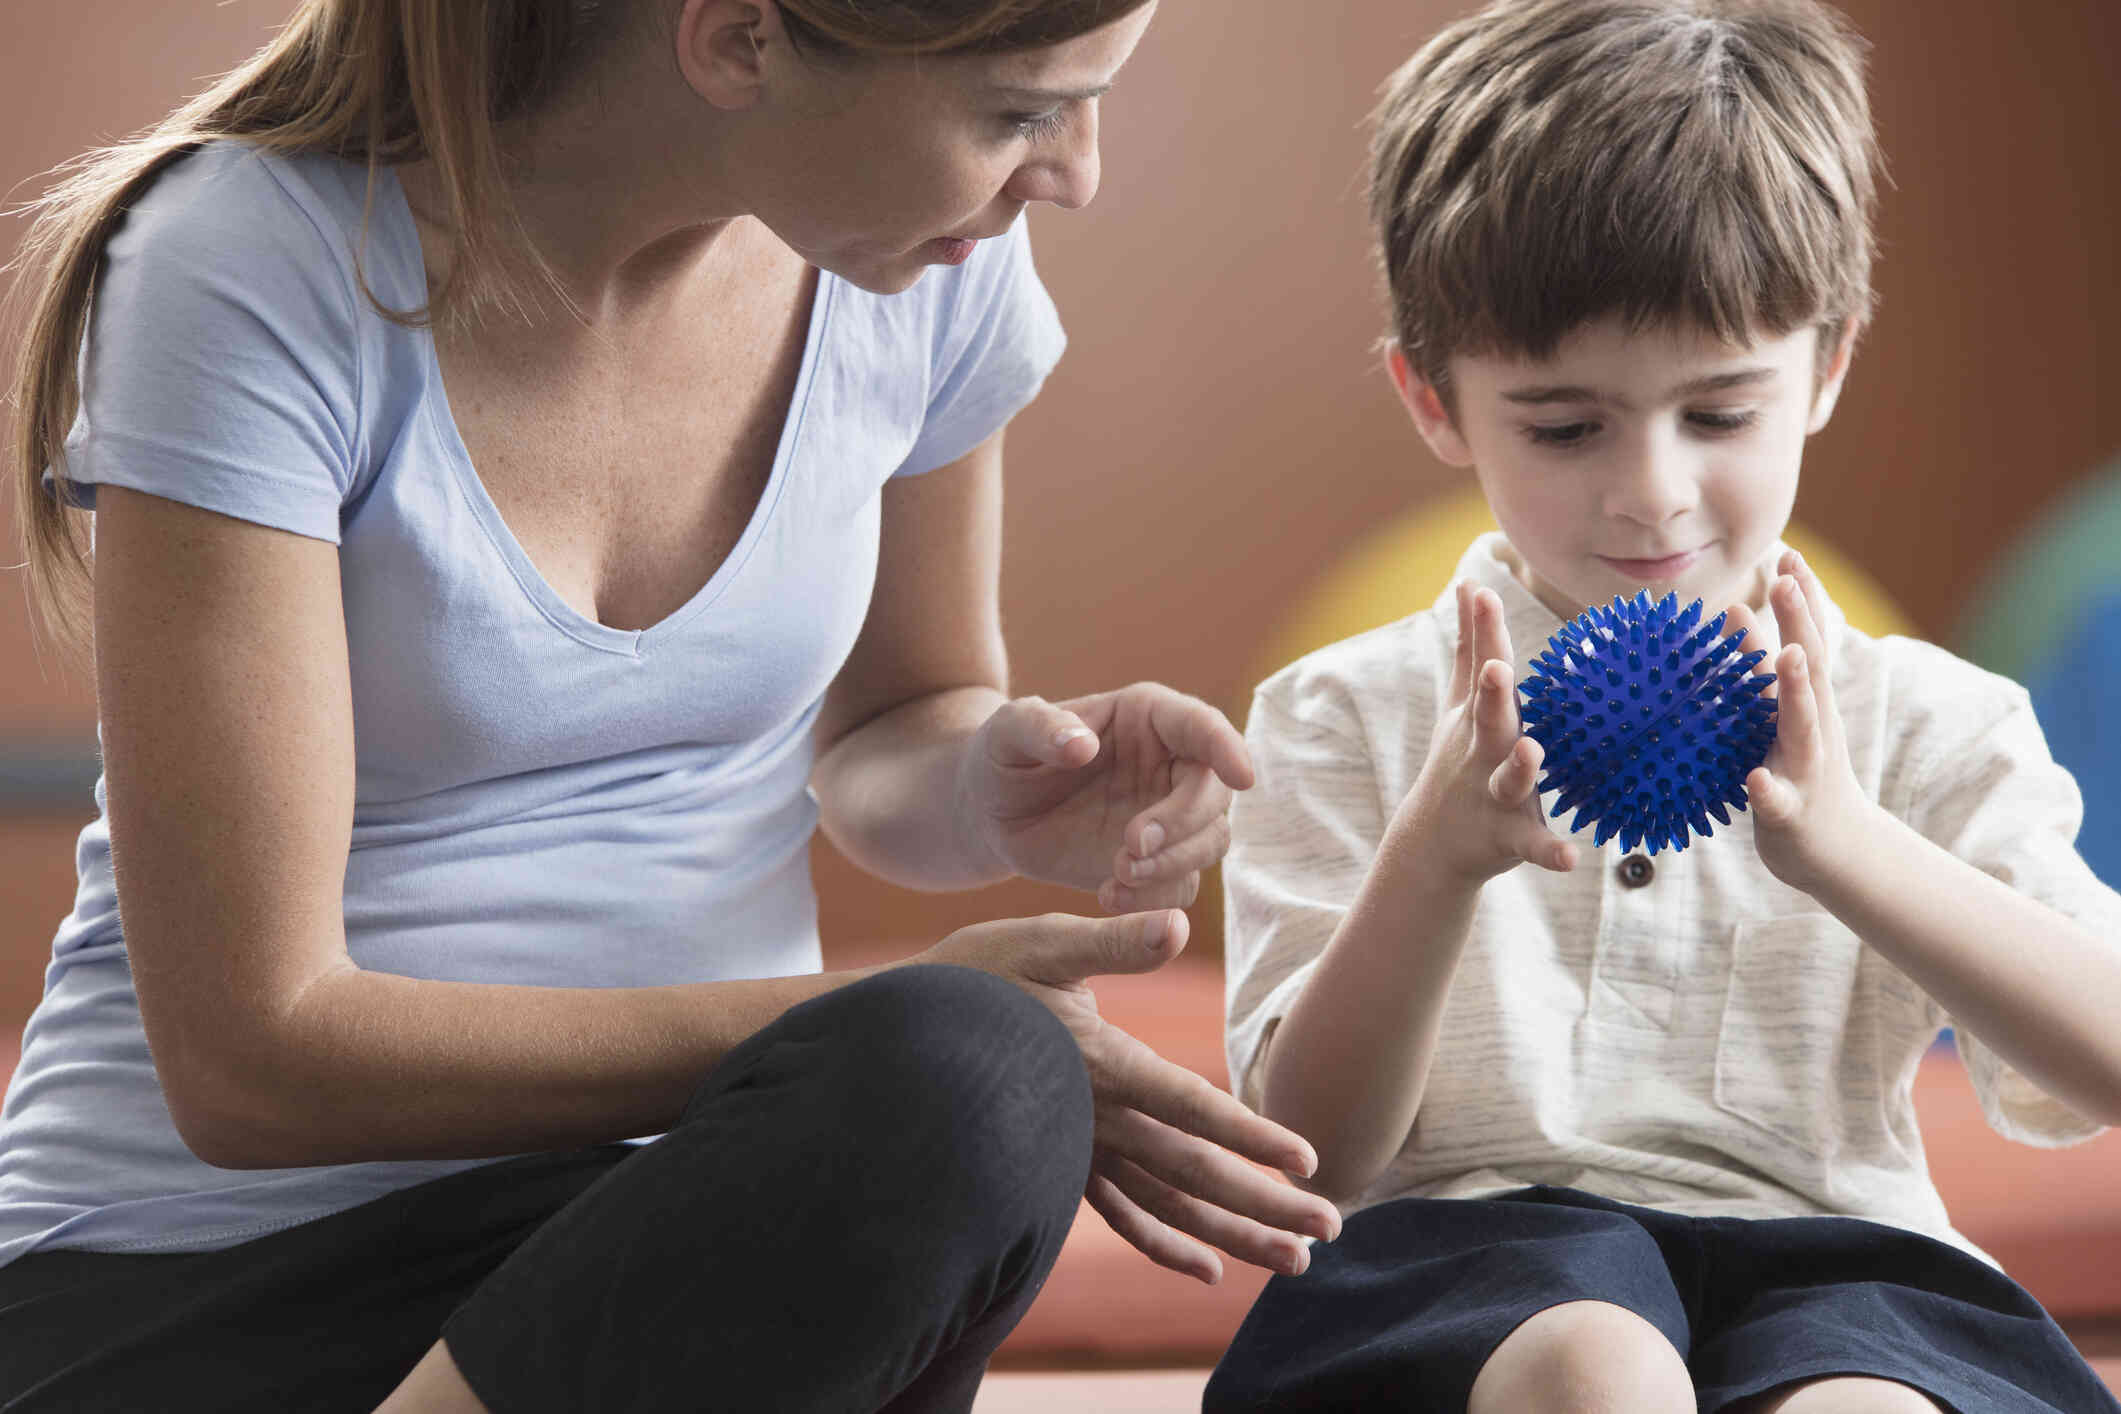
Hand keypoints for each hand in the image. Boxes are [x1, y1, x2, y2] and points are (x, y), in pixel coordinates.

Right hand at [924, 908, 1342, 1282]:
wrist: (898, 1037)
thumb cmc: (974, 976)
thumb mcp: (1041, 941)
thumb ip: (1113, 942)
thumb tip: (1176, 925)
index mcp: (1103, 1064)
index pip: (1190, 1107)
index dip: (1250, 1135)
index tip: (1307, 1161)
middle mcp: (1098, 1120)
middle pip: (1194, 1173)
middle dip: (1266, 1204)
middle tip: (1332, 1229)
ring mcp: (1080, 1150)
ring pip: (1167, 1208)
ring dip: (1235, 1235)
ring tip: (1295, 1262)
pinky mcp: (1063, 1166)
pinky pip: (1122, 1218)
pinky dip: (1166, 1246)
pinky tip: (1208, 1270)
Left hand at [955, 684, 1254, 913]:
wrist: (994, 812)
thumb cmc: (1003, 755)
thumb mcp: (1008, 731)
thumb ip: (1040, 728)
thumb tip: (1081, 744)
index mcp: (1148, 717)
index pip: (1202, 726)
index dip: (1227, 748)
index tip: (1242, 777)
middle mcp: (1172, 763)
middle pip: (1214, 795)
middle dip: (1181, 825)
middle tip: (1128, 850)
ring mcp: (1170, 816)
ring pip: (1210, 843)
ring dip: (1171, 866)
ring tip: (1114, 876)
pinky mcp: (1159, 863)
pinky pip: (1181, 886)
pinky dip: (1155, 899)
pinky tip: (1108, 896)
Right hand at [1400, 581, 1577, 883]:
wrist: (1433, 843)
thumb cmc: (1459, 760)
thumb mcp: (1458, 703)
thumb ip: (1470, 645)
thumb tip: (1468, 584)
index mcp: (1477, 719)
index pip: (1481, 669)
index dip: (1483, 632)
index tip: (1482, 592)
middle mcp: (1482, 752)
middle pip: (1489, 720)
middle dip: (1491, 694)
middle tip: (1497, 668)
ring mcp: (1493, 795)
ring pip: (1509, 780)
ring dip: (1521, 767)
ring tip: (1531, 751)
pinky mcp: (1507, 837)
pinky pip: (1532, 844)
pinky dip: (1549, 852)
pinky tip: (1570, 858)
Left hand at [1724, 550, 1875, 892]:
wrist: (1838, 853)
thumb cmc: (1801, 775)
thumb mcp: (1785, 719)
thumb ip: (1765, 672)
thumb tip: (1736, 613)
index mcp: (1807, 705)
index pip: (1808, 642)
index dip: (1801, 601)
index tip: (1788, 554)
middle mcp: (1812, 729)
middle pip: (1810, 669)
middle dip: (1800, 623)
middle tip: (1783, 578)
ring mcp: (1804, 770)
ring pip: (1800, 727)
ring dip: (1794, 691)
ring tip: (1787, 656)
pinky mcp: (1791, 814)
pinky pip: (1778, 801)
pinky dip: (1767, 789)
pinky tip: (1754, 779)